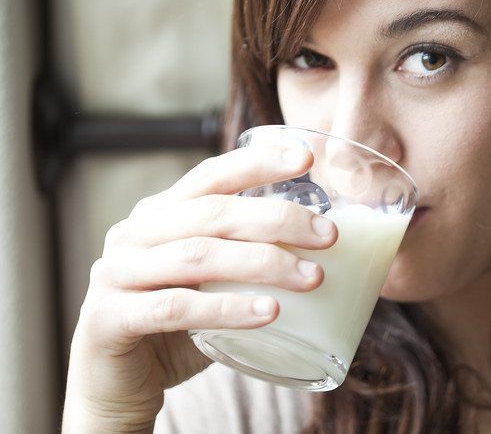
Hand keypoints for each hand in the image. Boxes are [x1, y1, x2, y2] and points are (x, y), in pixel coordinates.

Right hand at [62, 145, 337, 431]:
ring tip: (311, 278)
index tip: (306, 159)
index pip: (211, 175)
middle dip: (277, 220)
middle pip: (213, 213)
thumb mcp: (210, 280)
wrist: (118, 385)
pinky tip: (269, 313)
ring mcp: (117, 274)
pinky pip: (176, 308)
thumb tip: (319, 240)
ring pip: (199, 256)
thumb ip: (242, 253)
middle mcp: (134, 234)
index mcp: (159, 214)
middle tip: (328, 236)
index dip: (258, 163)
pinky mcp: (110, 319)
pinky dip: (227, 309)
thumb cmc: (177, 326)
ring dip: (263, 264)